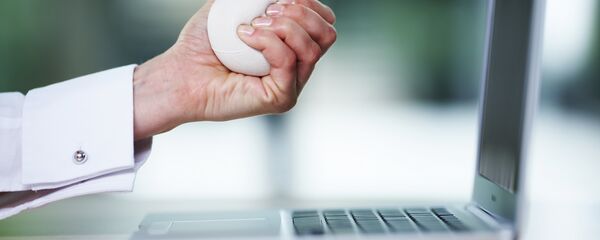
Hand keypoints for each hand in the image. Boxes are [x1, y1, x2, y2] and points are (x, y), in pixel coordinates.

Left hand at [132, 0, 336, 139]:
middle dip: (301, 13)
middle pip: (328, 34)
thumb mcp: (229, 5)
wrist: (181, 73)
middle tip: (267, 12)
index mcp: (293, 47)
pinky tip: (245, 36)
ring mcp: (291, 85)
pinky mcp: (281, 99)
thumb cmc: (202, 44)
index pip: (324, 23)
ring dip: (285, 27)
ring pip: (313, 48)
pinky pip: (288, 62)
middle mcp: (297, 68)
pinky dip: (268, 42)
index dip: (310, 4)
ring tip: (253, 25)